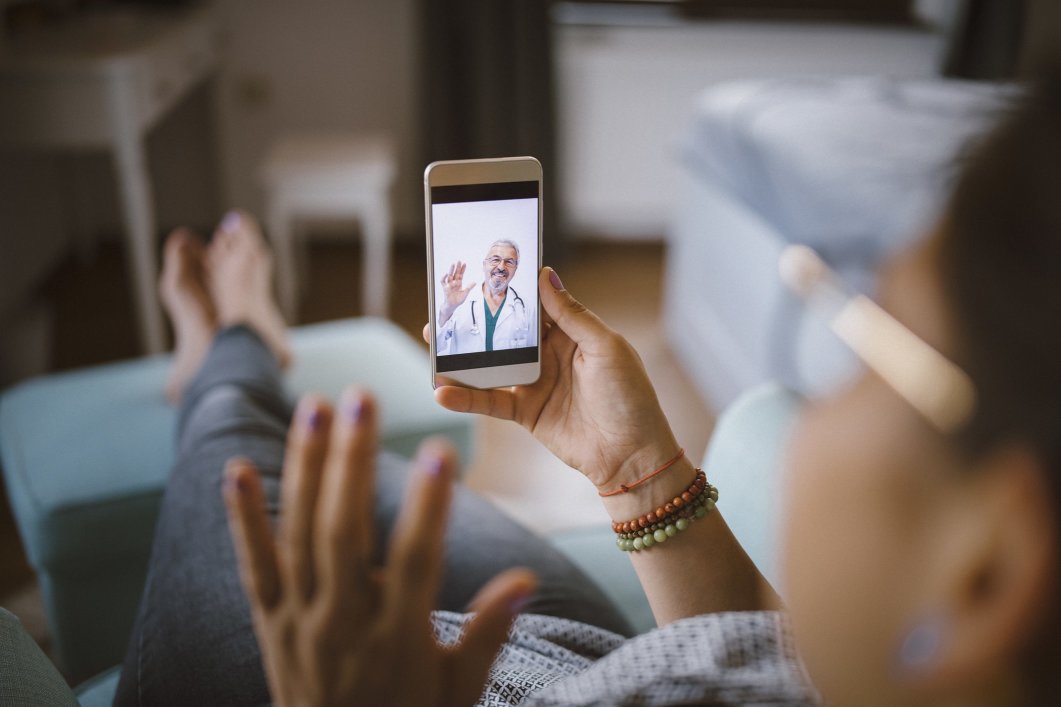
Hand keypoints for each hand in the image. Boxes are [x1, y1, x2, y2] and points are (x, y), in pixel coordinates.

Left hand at [223, 390, 535, 706]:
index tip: (443, 449)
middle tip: (361, 397)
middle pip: (344, 531)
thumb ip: (488, 633)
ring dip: (306, 466)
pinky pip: (253, 565)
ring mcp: (299, 619)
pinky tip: (235, 468)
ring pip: (300, 534)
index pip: (416, 560)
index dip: (430, 505)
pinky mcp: (270, 622)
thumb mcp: (458, 690)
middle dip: (352, 460)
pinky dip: (244, 518)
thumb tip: (528, 578)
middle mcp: (343, 621)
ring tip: (315, 405)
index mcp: (396, 637)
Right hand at [427, 267, 679, 493]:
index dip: (511, 290)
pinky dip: (466, 397)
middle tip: (445, 307)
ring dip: (463, 357)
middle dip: (477, 320)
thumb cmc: (630, 397)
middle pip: (506, 333)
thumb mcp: (606, 348)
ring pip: (492, 365)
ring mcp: (535, 383)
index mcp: (572, 333)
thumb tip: (546, 275)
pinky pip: (491, 401)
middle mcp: (550, 355)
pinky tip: (443, 392)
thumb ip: (572, 314)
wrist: (632, 455)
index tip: (482, 273)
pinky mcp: (525, 412)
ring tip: (432, 344)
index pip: (535, 305)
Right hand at [440, 261, 475, 322]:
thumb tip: (475, 282)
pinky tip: (446, 274)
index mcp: (459, 283)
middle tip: (459, 260)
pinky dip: (444, 277)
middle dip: (457, 267)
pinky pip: (443, 281)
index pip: (460, 274)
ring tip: (453, 264)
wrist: (452, 306)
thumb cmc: (458, 300)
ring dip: (451, 269)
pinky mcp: (445, 288)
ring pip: (450, 275)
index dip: (462, 269)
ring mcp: (449, 284)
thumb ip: (469, 287)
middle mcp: (454, 282)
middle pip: (455, 273)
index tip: (464, 263)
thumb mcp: (465, 293)